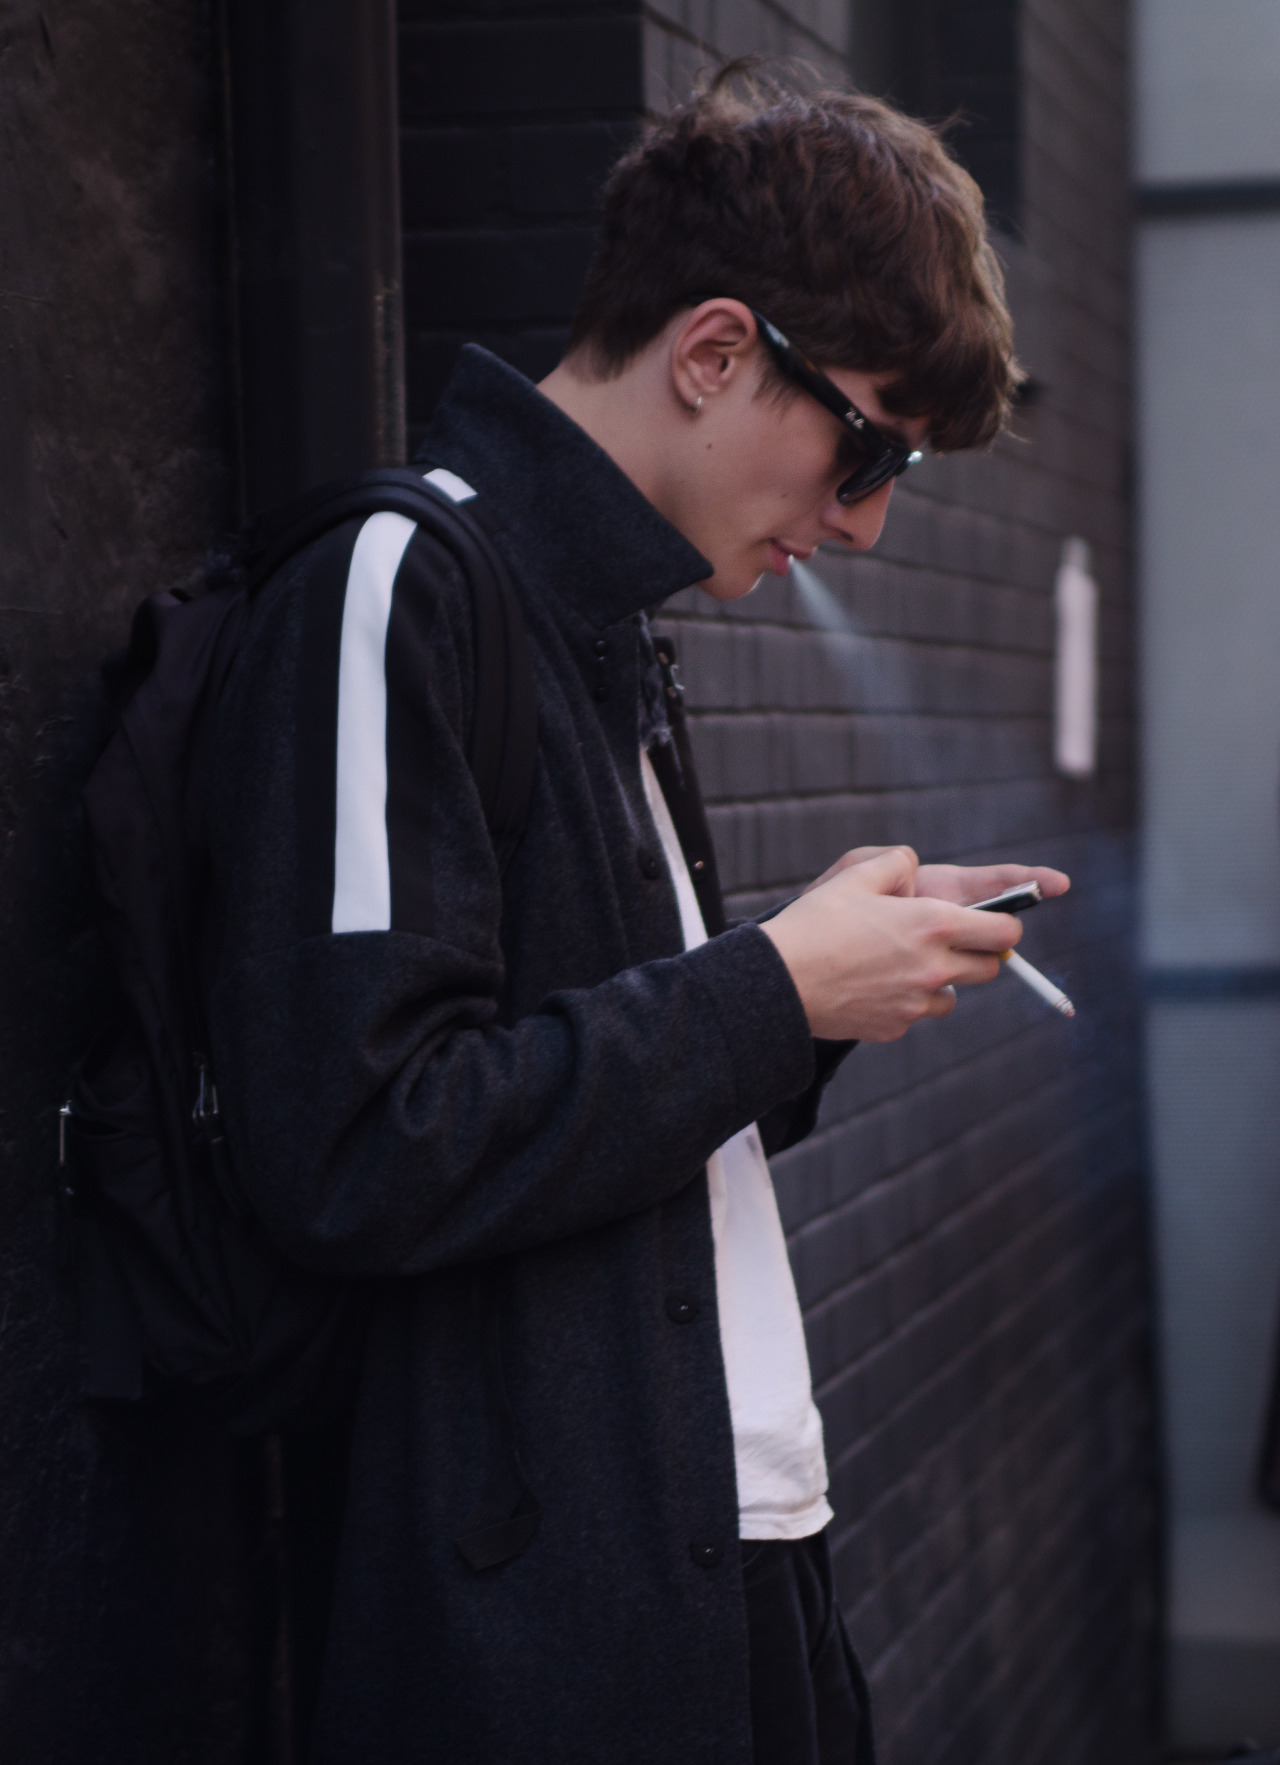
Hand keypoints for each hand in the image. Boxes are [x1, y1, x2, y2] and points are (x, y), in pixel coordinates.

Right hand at [763, 847, 1024, 1041]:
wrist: (778, 982)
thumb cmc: (814, 925)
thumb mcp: (854, 876)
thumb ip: (895, 863)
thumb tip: (912, 868)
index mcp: (933, 925)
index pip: (1005, 931)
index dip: (1004, 923)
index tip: (990, 921)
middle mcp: (934, 967)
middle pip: (991, 968)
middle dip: (978, 953)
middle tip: (947, 940)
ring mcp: (916, 1003)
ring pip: (953, 995)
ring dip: (942, 980)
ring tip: (904, 963)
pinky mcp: (894, 1027)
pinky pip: (916, 1014)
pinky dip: (906, 1001)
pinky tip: (873, 984)